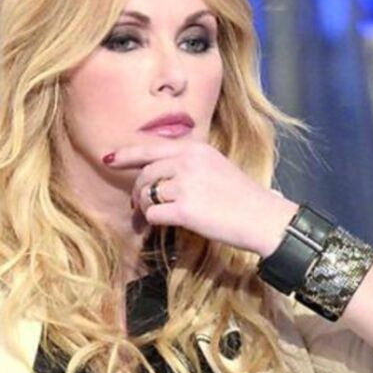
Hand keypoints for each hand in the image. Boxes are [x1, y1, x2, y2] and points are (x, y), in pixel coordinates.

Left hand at [106, 141, 297, 256]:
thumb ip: (190, 165)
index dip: (127, 154)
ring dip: (142, 207)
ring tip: (147, 217)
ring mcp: (185, 184)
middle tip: (137, 206)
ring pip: (145, 194)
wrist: (264, 218)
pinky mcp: (184, 209)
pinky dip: (153, 222)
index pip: (152, 147)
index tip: (108, 158)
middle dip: (137, 191)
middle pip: (145, 174)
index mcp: (196, 149)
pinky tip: (164, 225)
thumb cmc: (243, 198)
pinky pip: (152, 214)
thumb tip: (160, 177)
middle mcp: (188, 162)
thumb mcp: (218, 167)